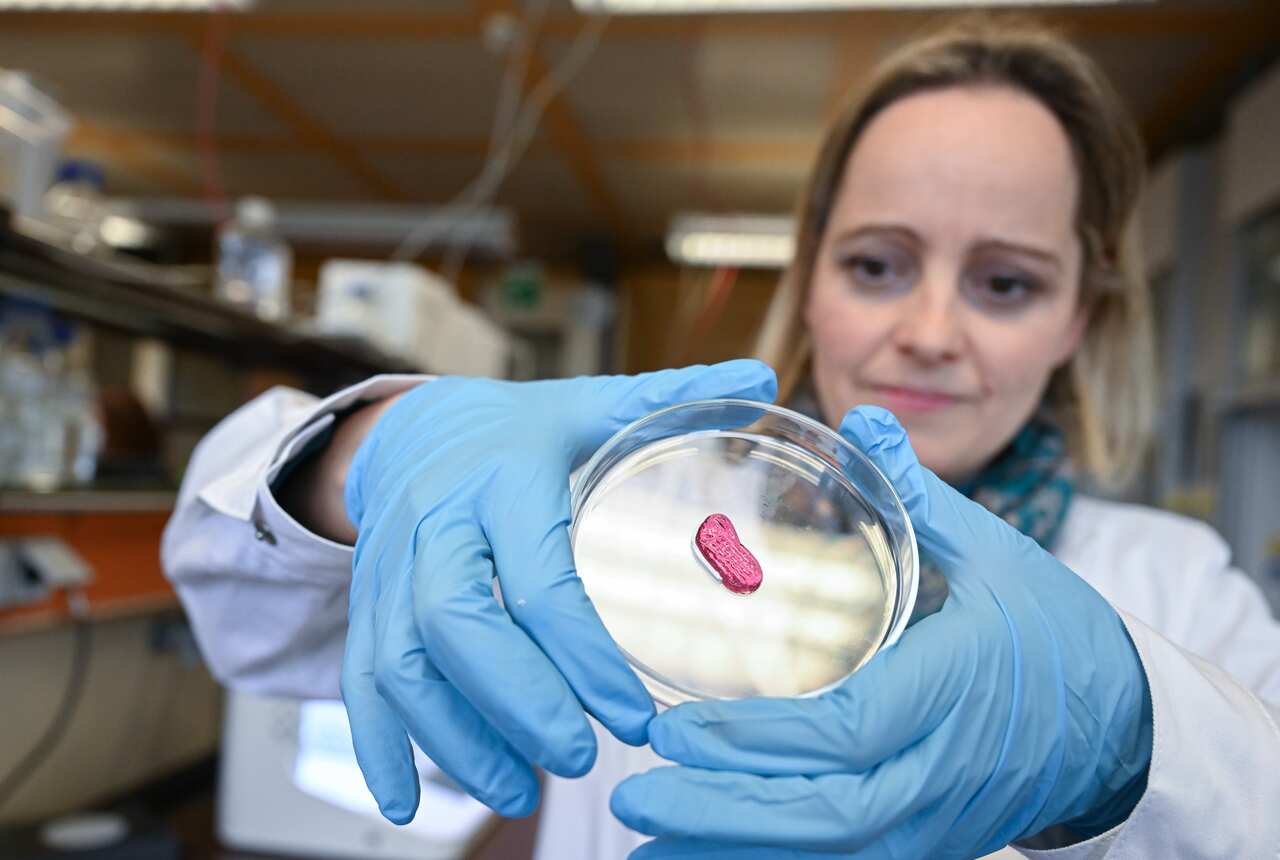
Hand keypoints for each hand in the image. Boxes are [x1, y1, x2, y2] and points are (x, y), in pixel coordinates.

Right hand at [341, 361, 777, 822]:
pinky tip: (407, 802)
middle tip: (578, 758)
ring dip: (454, 736)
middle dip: (515, 697)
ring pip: (400, 662)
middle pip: (452, 620)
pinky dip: (377, 744)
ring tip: (518, 791)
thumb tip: (762, 377)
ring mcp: (387, 569)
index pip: (535, 573)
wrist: (412, 430)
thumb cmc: (516, 431)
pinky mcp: (365, 606)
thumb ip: (672, 400)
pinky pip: (358, 679)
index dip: (580, 651)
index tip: (632, 713)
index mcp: (500, 478)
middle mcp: (434, 525)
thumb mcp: (588, 405)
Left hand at [611, 406, 1151, 858]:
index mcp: (954, 689)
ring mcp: (936, 818)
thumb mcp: (997, 556)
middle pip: (826, 812)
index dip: (759, 740)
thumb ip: (922, 496)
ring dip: (735, 853)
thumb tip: (863, 418)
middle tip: (635, 795)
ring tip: (646, 843)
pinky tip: (703, 856)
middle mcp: (941, 769)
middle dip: (725, 811)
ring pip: (830, 852)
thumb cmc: (1052, 631)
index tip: (676, 732)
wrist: (1121, 723)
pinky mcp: (929, 842)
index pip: (847, 730)